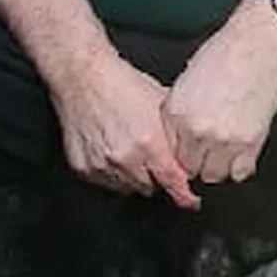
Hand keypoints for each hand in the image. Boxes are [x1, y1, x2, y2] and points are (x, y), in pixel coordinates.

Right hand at [43, 38, 195, 207]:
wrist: (84, 75)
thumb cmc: (121, 83)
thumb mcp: (163, 103)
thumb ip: (176, 134)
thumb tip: (193, 153)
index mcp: (149, 142)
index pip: (173, 182)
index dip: (184, 196)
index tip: (190, 201)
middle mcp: (125, 157)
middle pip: (151, 186)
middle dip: (155, 176)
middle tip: (150, 155)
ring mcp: (102, 164)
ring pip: (127, 187)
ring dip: (133, 175)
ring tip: (130, 148)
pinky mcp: (83, 166)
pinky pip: (104, 182)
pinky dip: (111, 172)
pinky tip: (112, 149)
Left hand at [163, 6, 276, 193]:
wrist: (260, 43)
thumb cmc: (226, 53)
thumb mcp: (186, 81)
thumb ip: (180, 112)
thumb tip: (180, 136)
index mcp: (176, 112)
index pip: (170, 152)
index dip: (182, 150)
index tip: (191, 149)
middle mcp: (196, 129)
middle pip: (190, 168)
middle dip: (199, 160)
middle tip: (209, 148)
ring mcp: (224, 139)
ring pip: (214, 175)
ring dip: (219, 165)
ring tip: (225, 149)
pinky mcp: (250, 142)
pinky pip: (241, 172)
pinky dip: (240, 166)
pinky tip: (241, 150)